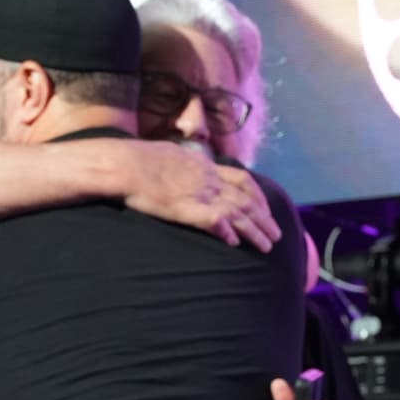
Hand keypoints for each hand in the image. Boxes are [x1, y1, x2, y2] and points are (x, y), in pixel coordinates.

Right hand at [120, 140, 279, 251]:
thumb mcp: (168, 153)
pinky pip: (214, 221)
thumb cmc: (136, 159)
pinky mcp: (185, 208)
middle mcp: (207, 179)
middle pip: (245, 199)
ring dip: (254, 230)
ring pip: (237, 212)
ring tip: (266, 246)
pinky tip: (235, 243)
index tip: (265, 208)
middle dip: (264, 218)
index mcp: (203, 165)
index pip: (241, 179)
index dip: (257, 195)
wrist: (123, 163)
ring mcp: (198, 193)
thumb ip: (181, 162)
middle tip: (277, 235)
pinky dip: (227, 231)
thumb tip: (182, 163)